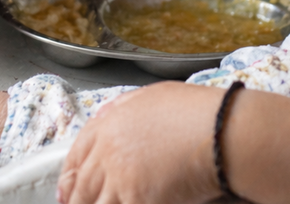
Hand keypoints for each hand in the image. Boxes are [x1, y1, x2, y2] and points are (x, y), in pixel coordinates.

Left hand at [57, 82, 222, 203]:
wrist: (222, 131)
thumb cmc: (199, 112)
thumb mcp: (154, 96)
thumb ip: (124, 108)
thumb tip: (108, 117)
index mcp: (109, 124)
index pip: (75, 157)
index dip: (69, 180)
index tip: (66, 193)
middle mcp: (108, 152)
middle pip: (81, 187)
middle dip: (77, 202)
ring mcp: (121, 178)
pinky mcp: (138, 200)